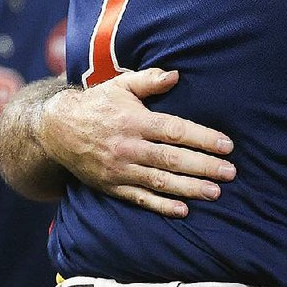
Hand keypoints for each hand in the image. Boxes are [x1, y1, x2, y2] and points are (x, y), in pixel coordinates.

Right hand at [40, 68, 235, 216]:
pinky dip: (161, 206)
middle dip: (204, 167)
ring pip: (159, 182)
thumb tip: (176, 75)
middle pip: (172, 159)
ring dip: (189, 188)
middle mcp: (128, 147)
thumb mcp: (120, 85)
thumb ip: (149, 80)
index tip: (227, 145)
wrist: (56, 130)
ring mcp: (119, 170)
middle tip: (230, 173)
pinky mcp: (112, 186)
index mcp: (134, 121)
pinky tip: (183, 210)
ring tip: (215, 192)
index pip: (174, 130)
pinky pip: (140, 199)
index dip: (202, 138)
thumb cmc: (97, 104)